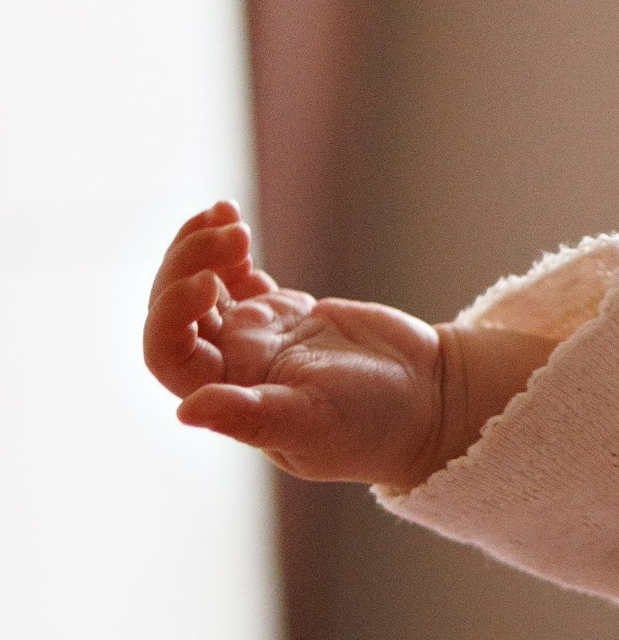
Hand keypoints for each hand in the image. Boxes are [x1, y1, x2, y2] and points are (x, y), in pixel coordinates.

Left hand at [145, 203, 548, 490]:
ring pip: (199, 287)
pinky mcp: (283, 313)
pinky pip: (233, 276)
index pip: (167, 351)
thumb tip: (185, 411)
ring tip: (228, 215)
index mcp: (232, 393)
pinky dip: (223, 246)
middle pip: (175, 309)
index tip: (208, 282)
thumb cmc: (376, 424)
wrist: (429, 400)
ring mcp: (256, 336)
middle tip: (233, 232)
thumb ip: (250, 418)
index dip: (169, 313)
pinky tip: (232, 217)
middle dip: (188, 262)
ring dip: (200, 247)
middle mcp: (233, 364)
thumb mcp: (315, 422)